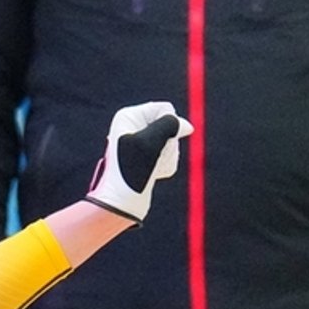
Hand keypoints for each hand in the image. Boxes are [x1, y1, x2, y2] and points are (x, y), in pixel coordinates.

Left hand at [85, 102, 191, 222]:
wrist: (122, 200)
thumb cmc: (131, 170)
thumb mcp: (151, 142)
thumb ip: (170, 125)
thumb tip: (186, 126)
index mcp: (128, 116)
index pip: (165, 108)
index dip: (168, 124)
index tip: (154, 140)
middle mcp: (134, 127)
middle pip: (171, 126)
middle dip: (169, 143)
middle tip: (151, 157)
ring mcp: (142, 143)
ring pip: (173, 142)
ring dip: (168, 156)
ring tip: (150, 168)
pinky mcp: (148, 157)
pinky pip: (170, 156)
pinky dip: (166, 166)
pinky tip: (153, 174)